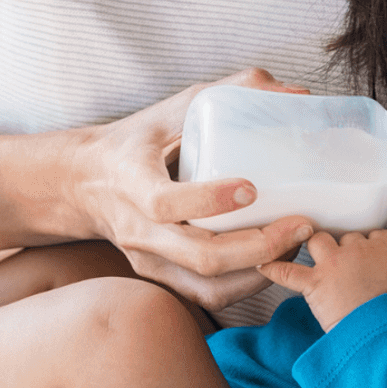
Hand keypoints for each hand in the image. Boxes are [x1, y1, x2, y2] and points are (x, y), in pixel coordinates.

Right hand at [0, 68, 314, 310]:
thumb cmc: (139, 140)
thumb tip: (298, 93)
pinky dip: (247, 286)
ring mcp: (149, 260)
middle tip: (301, 224)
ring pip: (209, 285)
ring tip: (296, 244)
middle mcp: (138, 229)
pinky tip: (275, 263)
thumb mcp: (176, 107)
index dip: (210, 200)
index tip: (252, 188)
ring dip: (260, 272)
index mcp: (132, 181)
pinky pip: (208, 296)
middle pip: (200, 256)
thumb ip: (235, 91)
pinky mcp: (161, 277)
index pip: (165, 203)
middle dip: (259, 247)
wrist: (85, 182)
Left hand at [258, 230, 386, 330]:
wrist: (382, 326)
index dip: (370, 244)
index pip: (376, 234)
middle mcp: (357, 249)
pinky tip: (263, 266)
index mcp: (383, 247)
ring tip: (314, 255)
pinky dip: (274, 269)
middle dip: (344, 248)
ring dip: (315, 246)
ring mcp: (333, 264)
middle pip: (346, 237)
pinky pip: (287, 272)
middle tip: (345, 263)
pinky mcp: (315, 283)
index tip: (369, 252)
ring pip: (318, 240)